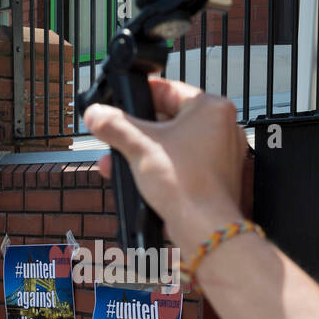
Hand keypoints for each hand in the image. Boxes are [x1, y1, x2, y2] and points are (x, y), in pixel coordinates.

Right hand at [83, 78, 248, 256]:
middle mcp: (222, 128)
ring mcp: (220, 155)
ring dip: (143, 152)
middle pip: (169, 119)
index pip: (169, 90)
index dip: (140, 94)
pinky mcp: (214, 178)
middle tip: (114, 134)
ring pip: (173, 144)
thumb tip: (96, 113)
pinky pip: (182, 164)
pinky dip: (160, 168)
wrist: (204, 228)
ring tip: (116, 160)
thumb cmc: (185, 184)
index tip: (122, 99)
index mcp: (212, 108)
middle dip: (136, 132)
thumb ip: (114, 125)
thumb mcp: (139, 146)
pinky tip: (136, 177)